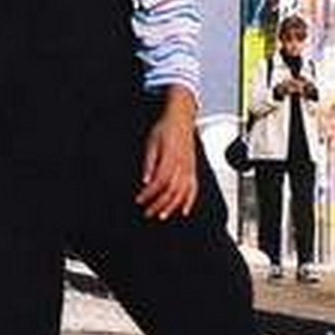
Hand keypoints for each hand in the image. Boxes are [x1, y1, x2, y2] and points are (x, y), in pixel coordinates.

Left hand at [135, 95, 197, 220]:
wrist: (181, 119)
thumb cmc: (165, 129)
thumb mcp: (151, 143)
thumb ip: (149, 163)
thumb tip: (145, 180)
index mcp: (171, 159)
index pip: (159, 182)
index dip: (149, 194)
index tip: (139, 200)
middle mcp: (182, 166)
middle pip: (171, 191)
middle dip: (158, 204)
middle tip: (147, 213)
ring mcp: (190, 169)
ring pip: (183, 193)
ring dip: (172, 206)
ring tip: (162, 216)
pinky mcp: (193, 170)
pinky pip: (194, 188)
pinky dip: (190, 201)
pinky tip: (184, 211)